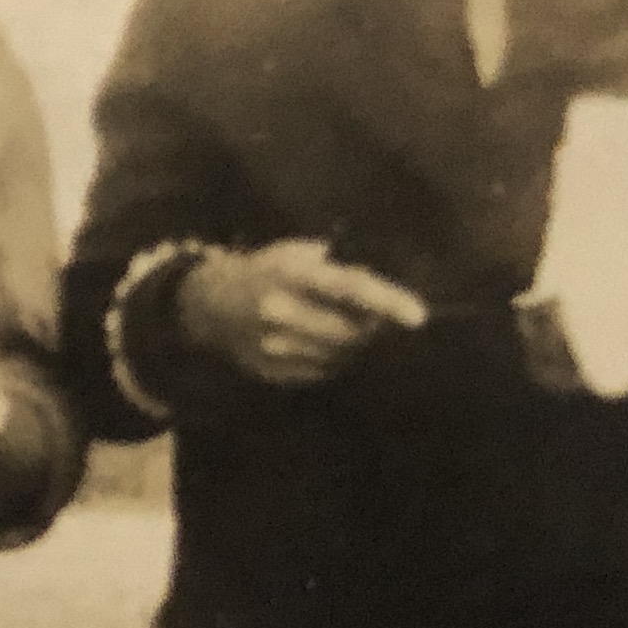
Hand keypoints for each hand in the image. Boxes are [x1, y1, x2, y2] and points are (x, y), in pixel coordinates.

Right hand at [177, 238, 427, 385]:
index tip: (418, 316)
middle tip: (388, 320)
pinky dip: (335, 359)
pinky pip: (323, 371)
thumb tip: (377, 284)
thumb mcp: (294, 254)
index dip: (387, 302)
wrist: (208, 307)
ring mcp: (277, 349)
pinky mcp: (274, 373)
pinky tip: (328, 344)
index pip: (350, 290)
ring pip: (341, 356)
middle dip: (376, 328)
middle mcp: (283, 314)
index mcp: (290, 276)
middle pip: (351, 331)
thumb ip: (334, 269)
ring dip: (357, 346)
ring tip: (355, 330)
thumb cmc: (262, 270)